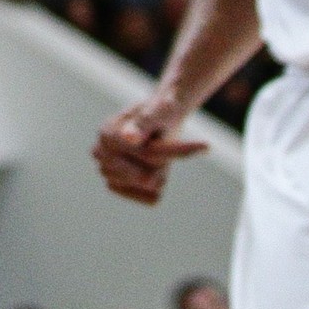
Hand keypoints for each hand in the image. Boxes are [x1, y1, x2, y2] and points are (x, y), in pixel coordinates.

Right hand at [94, 93, 208, 204]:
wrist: (158, 117)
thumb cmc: (161, 110)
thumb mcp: (160, 111)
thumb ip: (144, 123)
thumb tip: (128, 139)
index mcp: (108, 134)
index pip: (149, 155)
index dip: (178, 150)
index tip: (207, 145)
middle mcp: (100, 154)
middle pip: (148, 175)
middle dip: (163, 161)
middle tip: (162, 144)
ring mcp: (106, 173)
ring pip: (151, 185)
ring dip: (161, 172)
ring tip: (155, 154)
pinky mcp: (116, 187)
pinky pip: (151, 198)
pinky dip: (160, 186)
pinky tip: (152, 169)